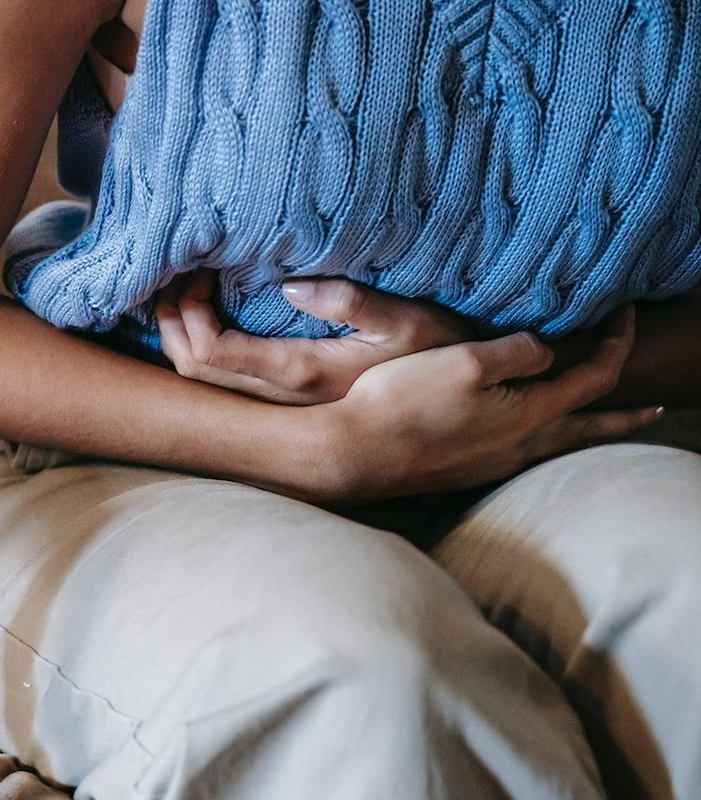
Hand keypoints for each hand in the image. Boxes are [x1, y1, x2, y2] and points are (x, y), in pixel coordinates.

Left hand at [155, 269, 476, 404]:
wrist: (459, 406)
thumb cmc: (439, 354)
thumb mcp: (409, 320)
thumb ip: (353, 303)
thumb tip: (291, 287)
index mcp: (301, 374)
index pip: (212, 354)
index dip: (187, 314)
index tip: (198, 270)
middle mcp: (281, 399)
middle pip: (192, 370)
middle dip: (171, 321)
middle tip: (176, 273)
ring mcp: (281, 404)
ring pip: (202, 382)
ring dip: (180, 335)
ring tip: (183, 290)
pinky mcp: (287, 401)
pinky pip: (222, 382)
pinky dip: (199, 347)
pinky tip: (206, 317)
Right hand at [318, 305, 661, 501]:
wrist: (354, 453)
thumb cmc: (404, 403)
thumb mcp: (465, 360)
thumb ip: (516, 351)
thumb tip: (544, 350)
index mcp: (528, 415)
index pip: (594, 377)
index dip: (617, 342)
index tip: (626, 312)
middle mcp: (519, 446)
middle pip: (589, 429)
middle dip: (624, 416)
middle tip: (656, 409)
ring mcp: (491, 463)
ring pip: (556, 444)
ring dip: (585, 428)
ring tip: (597, 422)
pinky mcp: (464, 469)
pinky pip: (523, 451)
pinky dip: (545, 437)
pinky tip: (526, 433)